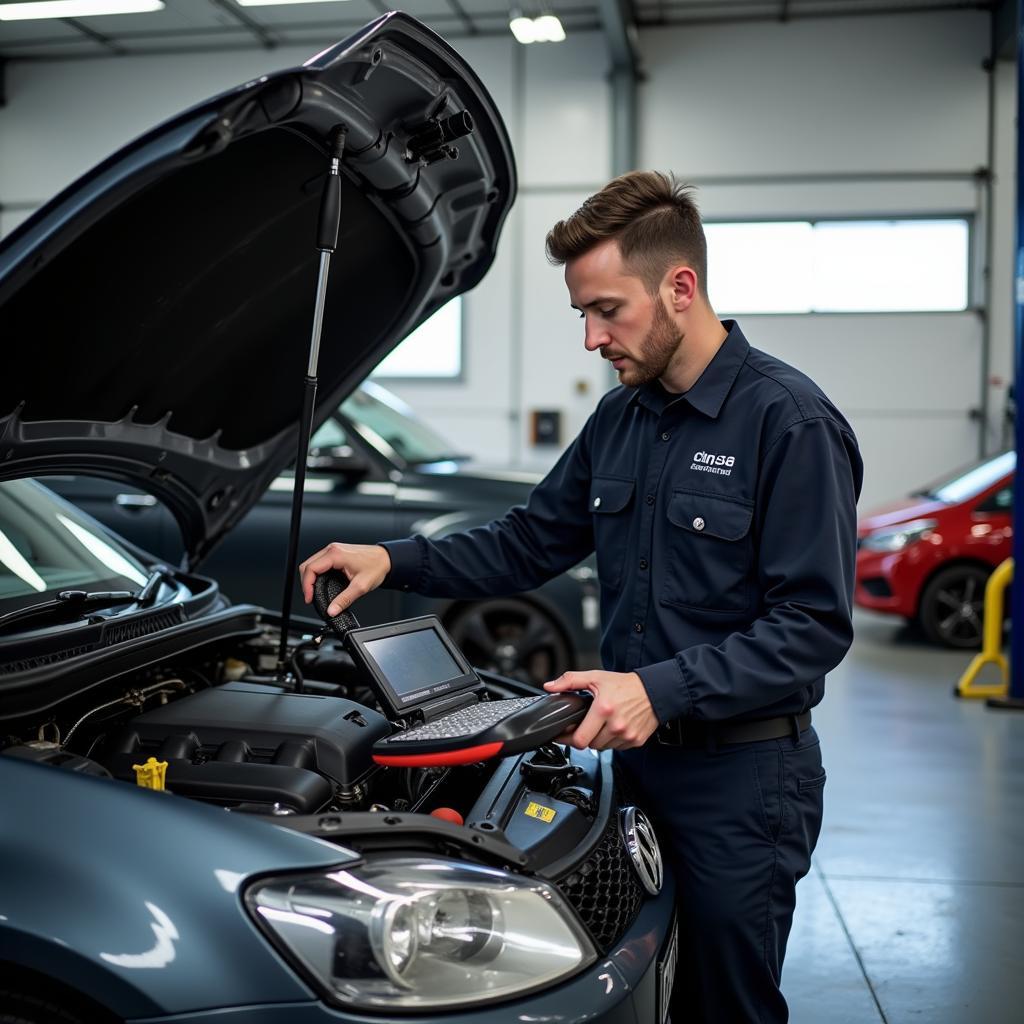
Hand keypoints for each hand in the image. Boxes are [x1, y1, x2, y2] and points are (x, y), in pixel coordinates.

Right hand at [299, 542, 391, 615]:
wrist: (387, 559)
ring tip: (314, 591)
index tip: (309, 597)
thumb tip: (332, 610)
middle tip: (310, 597)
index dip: (306, 585)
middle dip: (306, 582)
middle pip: (307, 565)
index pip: (310, 569)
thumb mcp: (360, 587)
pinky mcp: (336, 552)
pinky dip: (316, 573)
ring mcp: (334, 550)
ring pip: (312, 563)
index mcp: (336, 555)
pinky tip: (320, 583)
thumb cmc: (377, 567)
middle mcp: (332, 549)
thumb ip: (344, 600)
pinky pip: (319, 562)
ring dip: (310, 577)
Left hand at [543, 670, 658, 750]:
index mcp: (603, 710)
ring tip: (602, 723)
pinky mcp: (636, 741)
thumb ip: (570, 680)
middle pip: (590, 745)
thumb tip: (550, 686)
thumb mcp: (595, 677)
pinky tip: (615, 727)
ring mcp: (627, 735)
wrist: (654, 690)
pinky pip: (617, 748)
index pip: (579, 739)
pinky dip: (613, 740)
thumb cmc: (625, 685)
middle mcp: (616, 725)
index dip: (567, 738)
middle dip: (585, 736)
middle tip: (586, 723)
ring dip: (599, 739)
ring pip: (603, 748)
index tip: (562, 734)